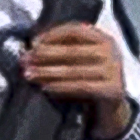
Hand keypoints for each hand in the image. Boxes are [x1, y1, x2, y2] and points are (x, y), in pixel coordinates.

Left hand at [20, 19, 134, 137]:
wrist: (112, 109)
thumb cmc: (92, 81)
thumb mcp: (82, 62)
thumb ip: (62, 53)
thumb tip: (30, 50)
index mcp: (103, 39)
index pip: (75, 30)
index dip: (52, 35)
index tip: (33, 42)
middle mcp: (111, 52)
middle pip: (71, 50)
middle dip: (44, 55)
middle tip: (26, 59)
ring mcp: (113, 71)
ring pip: (73, 70)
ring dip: (47, 72)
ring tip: (30, 74)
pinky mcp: (112, 90)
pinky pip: (80, 87)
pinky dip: (60, 87)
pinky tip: (46, 87)